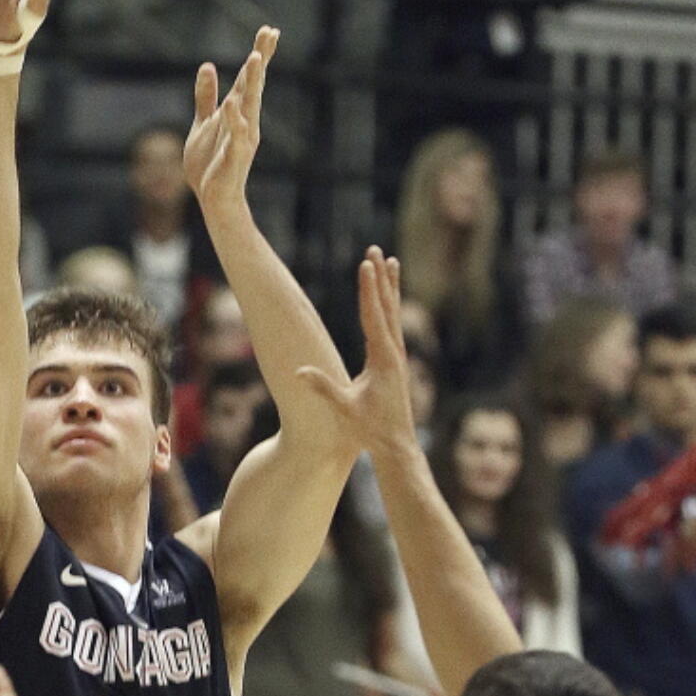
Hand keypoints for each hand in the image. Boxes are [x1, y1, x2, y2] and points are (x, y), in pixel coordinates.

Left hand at [183, 26, 278, 212]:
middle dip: (261, 59)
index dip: (260, 54)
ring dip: (253, 82)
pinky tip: (232, 104)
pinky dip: (235, 120)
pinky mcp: (235, 156)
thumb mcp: (203, 123)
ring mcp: (243, 137)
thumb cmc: (210, 163)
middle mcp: (246, 121)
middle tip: (270, 33)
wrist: (213, 199)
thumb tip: (208, 66)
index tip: (269, 30)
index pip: (250, 78)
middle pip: (254, 85)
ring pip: (249, 105)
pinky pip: (236, 135)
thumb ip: (206, 96)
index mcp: (238, 111)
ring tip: (256, 58)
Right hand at [296, 249, 418, 455]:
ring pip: (393, 313)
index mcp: (383, 359)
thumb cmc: (369, 429)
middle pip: (386, 306)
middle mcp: (394, 353)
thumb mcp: (343, 409)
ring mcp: (397, 356)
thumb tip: (298, 372)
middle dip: (380, 277)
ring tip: (390, 261)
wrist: (397, 445)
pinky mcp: (395, 362)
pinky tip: (388, 299)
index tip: (366, 263)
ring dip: (389, 286)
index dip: (368, 289)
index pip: (373, 316)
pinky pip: (393, 325)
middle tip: (376, 249)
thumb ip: (323, 389)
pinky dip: (390, 306)